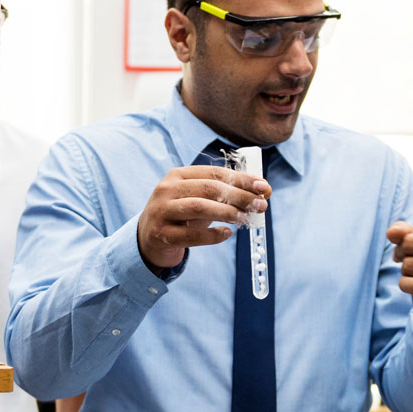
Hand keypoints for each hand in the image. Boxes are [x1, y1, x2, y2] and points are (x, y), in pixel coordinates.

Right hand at [136, 165, 267, 272]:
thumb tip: (263, 192)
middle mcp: (167, 189)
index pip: (214, 173)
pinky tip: (227, 234)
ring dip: (227, 212)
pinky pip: (190, 235)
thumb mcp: (199, 199)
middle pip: (209, 188)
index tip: (264, 187)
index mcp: (178, 175)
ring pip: (199, 207)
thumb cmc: (182, 216)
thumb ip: (226, 194)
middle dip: (239, 196)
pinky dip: (212, 235)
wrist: (148, 238)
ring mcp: (162, 211)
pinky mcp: (161, 234)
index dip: (241, 179)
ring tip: (245, 218)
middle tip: (260, 205)